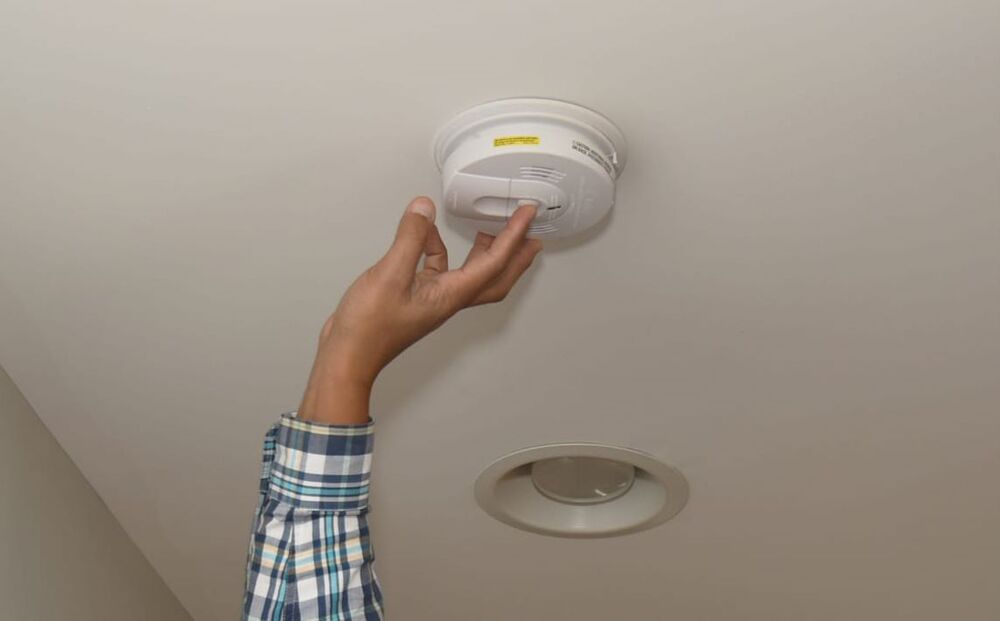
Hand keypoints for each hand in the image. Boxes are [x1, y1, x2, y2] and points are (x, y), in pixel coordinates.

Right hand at [298, 196, 542, 423]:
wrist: (348, 355)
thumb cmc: (370, 329)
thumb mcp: (390, 274)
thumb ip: (410, 238)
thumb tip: (424, 210)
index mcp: (451, 294)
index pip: (495, 261)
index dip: (514, 235)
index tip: (527, 214)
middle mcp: (448, 298)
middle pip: (495, 277)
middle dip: (516, 255)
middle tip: (530, 233)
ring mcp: (433, 300)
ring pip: (469, 273)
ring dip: (483, 252)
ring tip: (490, 229)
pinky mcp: (415, 298)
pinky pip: (438, 270)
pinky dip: (438, 249)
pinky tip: (426, 234)